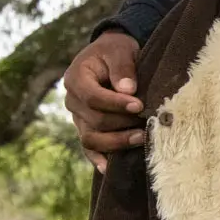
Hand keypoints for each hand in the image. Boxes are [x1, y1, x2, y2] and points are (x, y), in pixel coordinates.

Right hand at [64, 32, 146, 171]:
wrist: (110, 56)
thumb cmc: (116, 51)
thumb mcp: (120, 50)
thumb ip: (122, 67)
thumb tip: (128, 90)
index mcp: (76, 78)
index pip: (92, 97)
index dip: (115, 103)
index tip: (138, 105)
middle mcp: (72, 100)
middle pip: (94, 120)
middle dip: (121, 123)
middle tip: (148, 121)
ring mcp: (78, 118)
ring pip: (91, 138)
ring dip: (116, 142)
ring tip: (141, 138)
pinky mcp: (86, 129)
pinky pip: (89, 148)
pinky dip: (99, 159)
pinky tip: (110, 168)